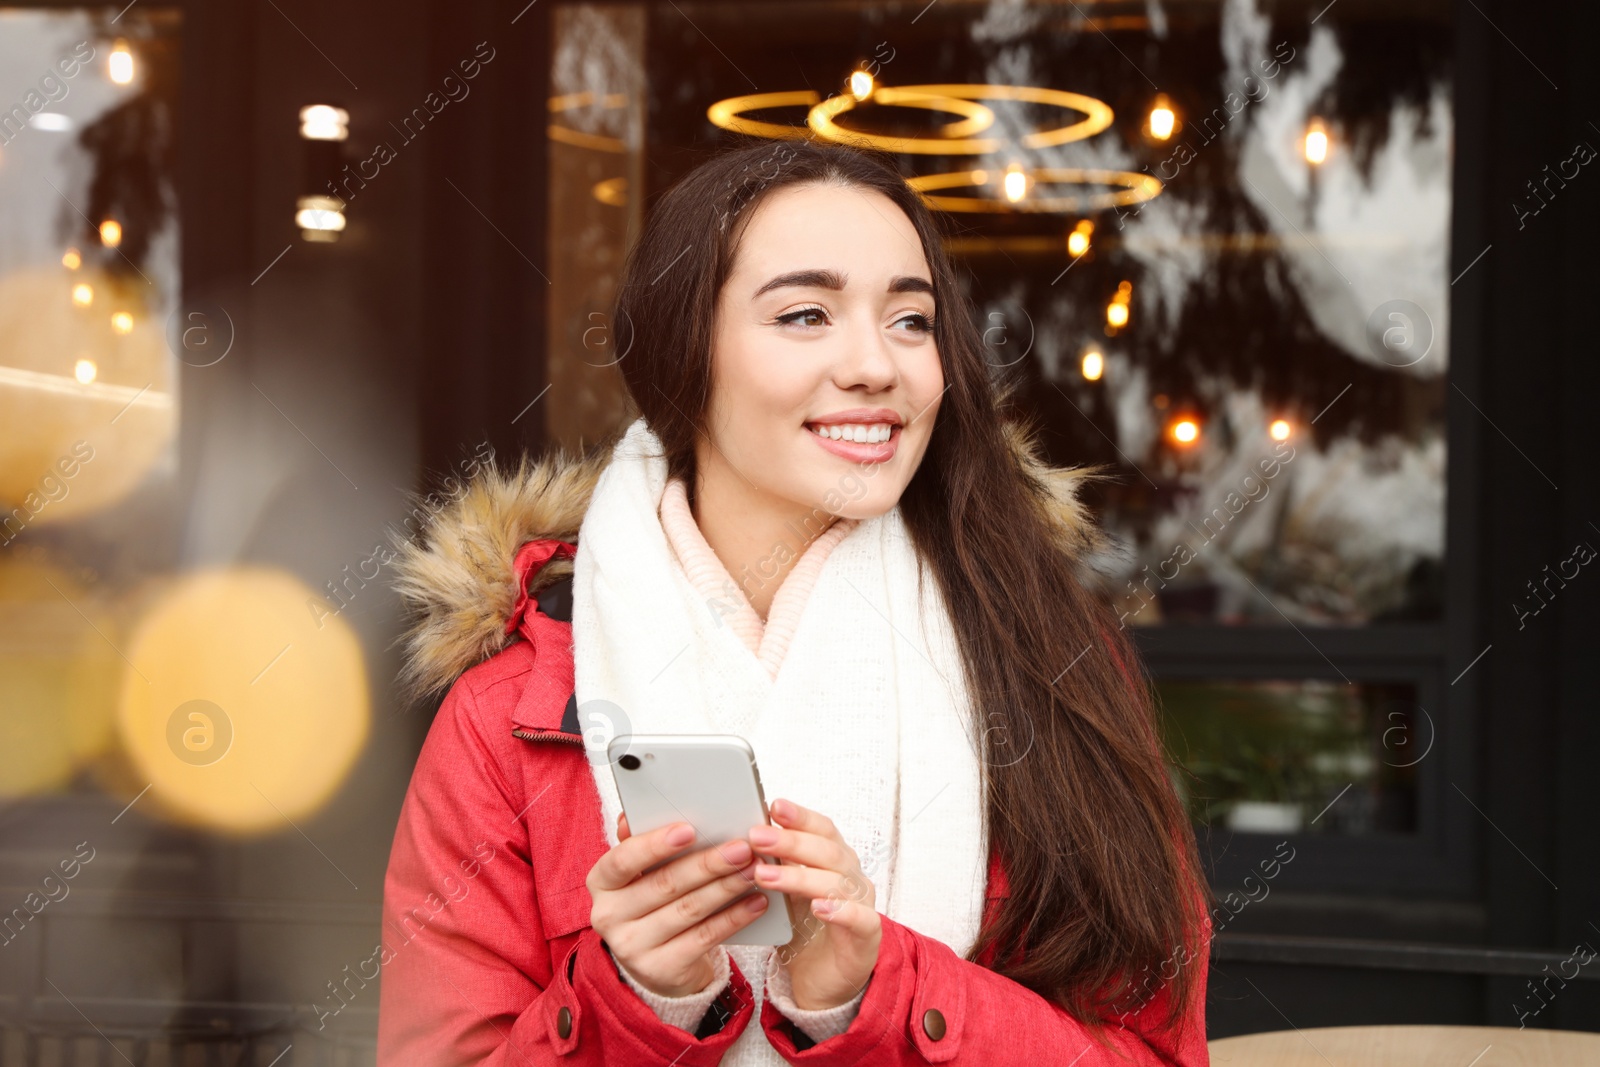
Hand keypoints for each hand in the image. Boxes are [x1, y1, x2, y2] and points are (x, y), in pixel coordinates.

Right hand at [587, 811, 769, 996]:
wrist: (657, 962)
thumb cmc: (652, 902)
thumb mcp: (640, 873)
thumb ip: (640, 843)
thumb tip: (630, 816)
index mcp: (601, 882)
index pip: (622, 860)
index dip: (655, 845)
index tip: (689, 829)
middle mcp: (608, 916)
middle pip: (665, 884)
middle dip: (708, 863)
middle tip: (742, 847)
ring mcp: (633, 948)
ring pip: (689, 910)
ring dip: (726, 887)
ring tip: (754, 870)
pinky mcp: (662, 970)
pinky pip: (705, 938)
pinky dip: (734, 917)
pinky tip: (756, 902)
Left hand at [750, 798, 881, 1009]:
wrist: (822, 980)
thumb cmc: (805, 930)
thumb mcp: (785, 892)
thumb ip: (774, 864)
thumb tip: (742, 834)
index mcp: (834, 860)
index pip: (822, 829)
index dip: (800, 816)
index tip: (772, 805)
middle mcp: (852, 877)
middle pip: (827, 851)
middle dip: (790, 842)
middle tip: (756, 836)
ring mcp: (863, 905)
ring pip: (837, 882)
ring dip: (799, 876)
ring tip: (764, 875)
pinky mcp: (867, 937)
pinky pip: (859, 919)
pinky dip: (840, 911)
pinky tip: (818, 907)